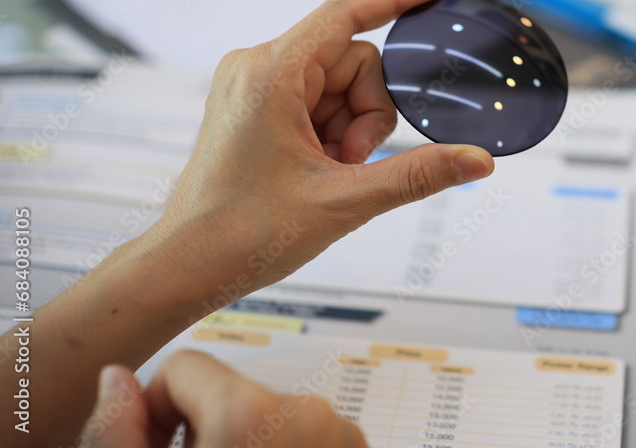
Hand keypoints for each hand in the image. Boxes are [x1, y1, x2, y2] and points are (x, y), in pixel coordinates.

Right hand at [81, 350, 365, 446]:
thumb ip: (119, 432)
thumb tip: (116, 379)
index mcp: (255, 414)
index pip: (184, 368)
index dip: (159, 414)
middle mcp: (312, 414)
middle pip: (232, 390)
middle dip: (209, 430)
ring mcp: (345, 435)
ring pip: (273, 412)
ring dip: (251, 443)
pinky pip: (311, 432)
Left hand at [147, 0, 494, 296]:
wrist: (187, 265)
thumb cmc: (243, 233)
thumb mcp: (344, 201)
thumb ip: (417, 175)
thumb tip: (476, 161)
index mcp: (271, 73)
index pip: (346, 14)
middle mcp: (258, 67)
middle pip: (354, 62)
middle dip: (369, 113)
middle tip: (352, 162)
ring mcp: (255, 85)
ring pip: (340, 85)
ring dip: (352, 129)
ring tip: (331, 173)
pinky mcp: (256, 104)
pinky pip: (318, 100)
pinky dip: (334, 133)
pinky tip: (321, 169)